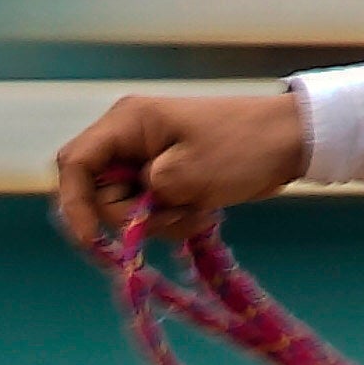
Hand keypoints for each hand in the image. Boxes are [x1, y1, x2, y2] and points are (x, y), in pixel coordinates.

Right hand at [50, 88, 309, 253]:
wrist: (289, 141)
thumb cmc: (241, 148)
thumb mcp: (187, 174)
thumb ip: (142, 194)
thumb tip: (122, 212)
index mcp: (127, 123)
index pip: (75, 163)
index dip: (74, 204)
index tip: (92, 241)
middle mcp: (129, 138)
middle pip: (98, 191)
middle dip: (129, 216)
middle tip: (172, 215)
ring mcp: (145, 158)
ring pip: (125, 207)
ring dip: (159, 222)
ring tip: (199, 209)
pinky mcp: (164, 177)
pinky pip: (149, 211)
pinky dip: (172, 219)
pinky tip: (203, 209)